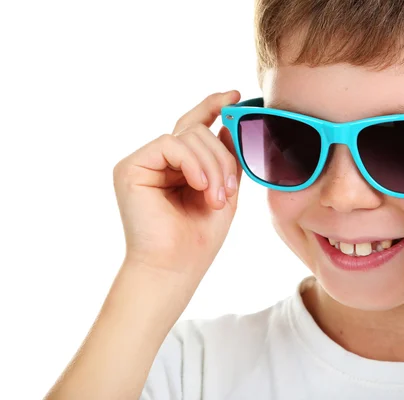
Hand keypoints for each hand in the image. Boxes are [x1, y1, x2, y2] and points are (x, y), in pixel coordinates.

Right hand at [113, 90, 241, 283]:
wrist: (175, 268)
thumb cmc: (198, 237)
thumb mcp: (224, 191)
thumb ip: (226, 159)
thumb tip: (227, 125)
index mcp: (179, 165)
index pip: (195, 126)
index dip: (214, 106)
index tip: (237, 95)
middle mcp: (158, 160)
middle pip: (197, 130)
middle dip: (222, 156)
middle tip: (229, 190)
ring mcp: (143, 162)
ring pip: (188, 136)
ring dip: (212, 166)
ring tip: (216, 199)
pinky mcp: (130, 167)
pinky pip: (169, 144)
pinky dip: (192, 164)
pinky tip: (199, 187)